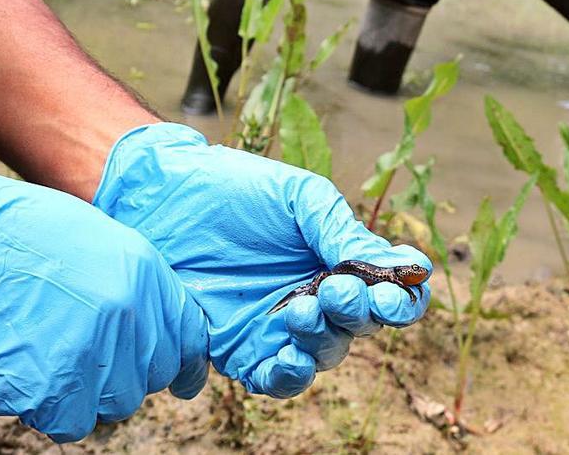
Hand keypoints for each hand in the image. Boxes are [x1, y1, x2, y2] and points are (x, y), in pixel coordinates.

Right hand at [0, 151, 208, 442]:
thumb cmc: (7, 232)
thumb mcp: (91, 237)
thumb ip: (133, 282)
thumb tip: (155, 324)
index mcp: (140, 272)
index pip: (189, 337)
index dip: (184, 361)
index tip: (180, 376)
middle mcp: (125, 315)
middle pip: (152, 376)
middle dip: (127, 372)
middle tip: (87, 355)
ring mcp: (88, 355)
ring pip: (114, 403)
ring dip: (88, 390)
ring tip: (48, 353)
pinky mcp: (47, 390)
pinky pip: (71, 423)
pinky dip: (52, 409)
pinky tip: (29, 374)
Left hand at [93, 123, 431, 398]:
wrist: (163, 197)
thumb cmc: (235, 190)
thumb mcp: (300, 199)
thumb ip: (344, 234)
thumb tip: (405, 269)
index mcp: (338, 259)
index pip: (389, 293)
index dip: (401, 300)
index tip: (389, 292)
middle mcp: (317, 296)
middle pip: (360, 326)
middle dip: (356, 312)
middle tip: (334, 288)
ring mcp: (280, 325)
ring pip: (324, 354)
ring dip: (324, 340)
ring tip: (300, 311)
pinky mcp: (241, 347)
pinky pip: (276, 378)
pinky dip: (289, 376)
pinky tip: (287, 356)